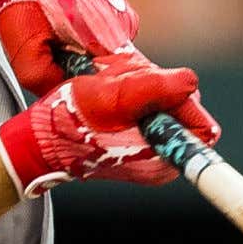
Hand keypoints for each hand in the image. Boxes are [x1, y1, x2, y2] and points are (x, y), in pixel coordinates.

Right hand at [0, 50, 219, 196]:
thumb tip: (191, 81)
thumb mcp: (114, 96)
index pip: (202, 126)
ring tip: (112, 92)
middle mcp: (162, 161)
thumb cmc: (73, 118)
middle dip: (159, 91)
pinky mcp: (136, 144)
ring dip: (142, 90)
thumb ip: (156, 89)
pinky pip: (148, 111)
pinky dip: (133, 97)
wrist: (40, 140)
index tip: (152, 89)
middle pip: (184, 112)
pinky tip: (109, 98)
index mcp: (164, 158)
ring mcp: (150, 154)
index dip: (182, 100)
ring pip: (165, 107)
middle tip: (123, 88)